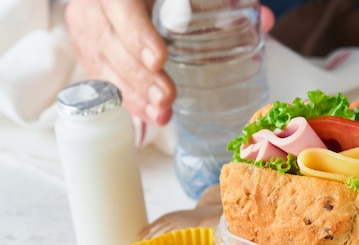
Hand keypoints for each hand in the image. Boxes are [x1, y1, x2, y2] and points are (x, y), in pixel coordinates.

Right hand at [65, 0, 274, 126]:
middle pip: (110, 41)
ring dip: (134, 94)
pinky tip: (148, 115)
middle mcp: (97, 4)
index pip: (120, 6)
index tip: (160, 60)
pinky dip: (126, 98)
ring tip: (162, 115)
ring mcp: (89, 25)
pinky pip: (101, 75)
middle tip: (168, 99)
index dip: (136, 33)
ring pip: (103, 62)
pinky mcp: (88, 47)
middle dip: (139, 76)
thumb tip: (266, 21)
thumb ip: (226, 0)